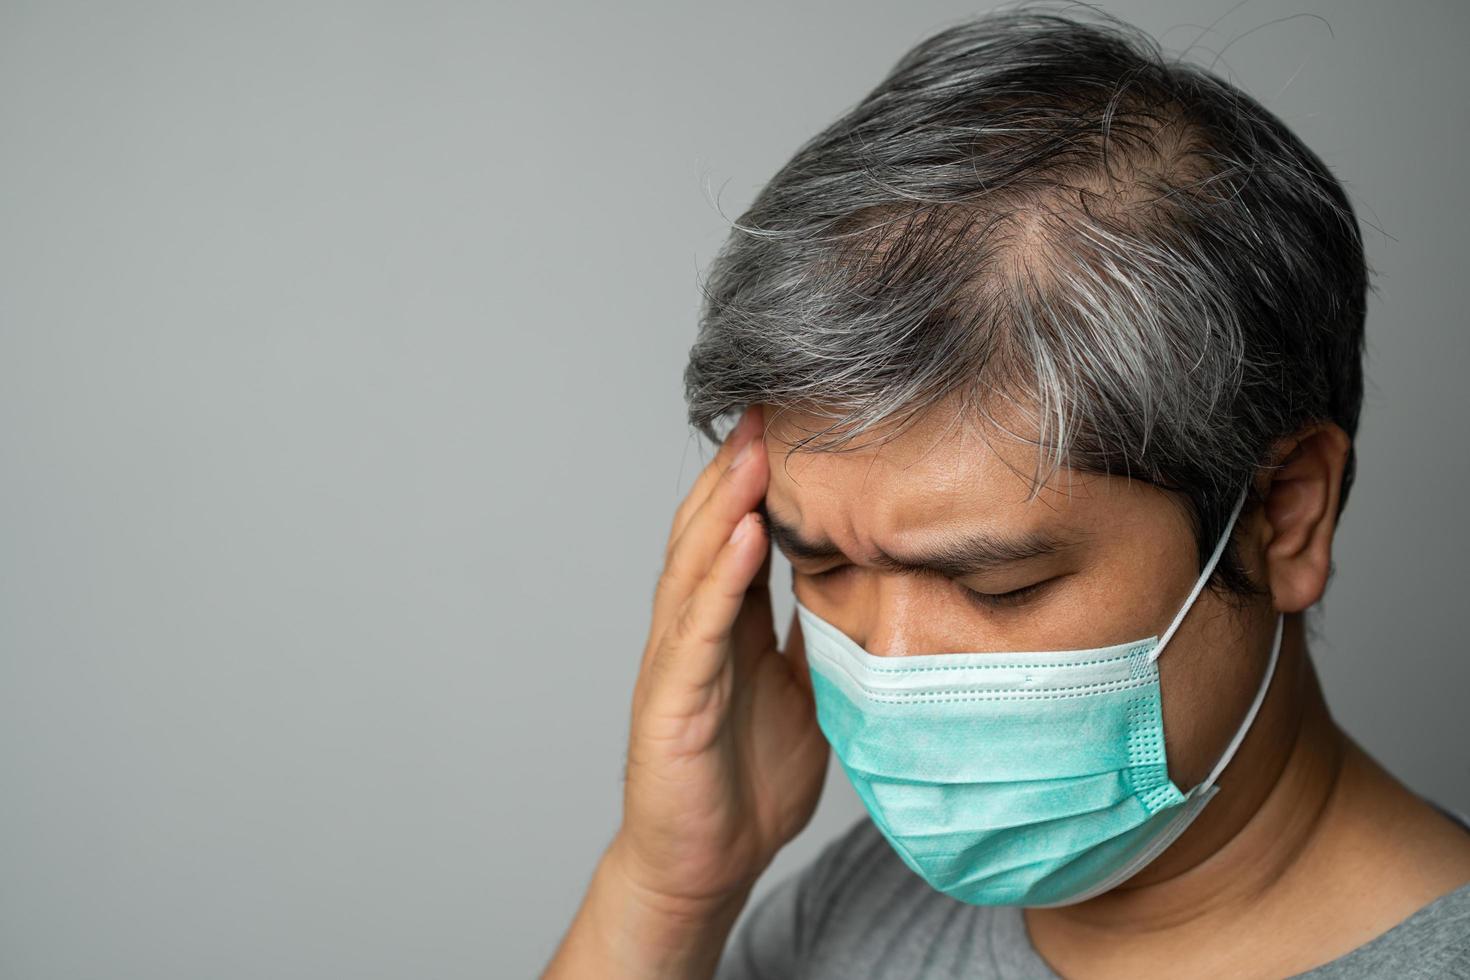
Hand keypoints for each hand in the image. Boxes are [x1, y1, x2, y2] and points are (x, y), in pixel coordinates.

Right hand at [612, 403, 829, 911]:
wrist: (704, 866)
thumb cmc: (747, 781)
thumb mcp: (802, 694)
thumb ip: (816, 638)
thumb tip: (867, 586)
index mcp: (726, 627)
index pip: (738, 535)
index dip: (758, 481)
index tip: (792, 424)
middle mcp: (694, 631)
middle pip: (709, 531)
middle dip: (737, 469)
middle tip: (769, 407)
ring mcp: (678, 662)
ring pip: (696, 566)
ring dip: (724, 505)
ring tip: (755, 451)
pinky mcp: (672, 701)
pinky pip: (699, 631)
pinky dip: (721, 579)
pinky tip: (744, 538)